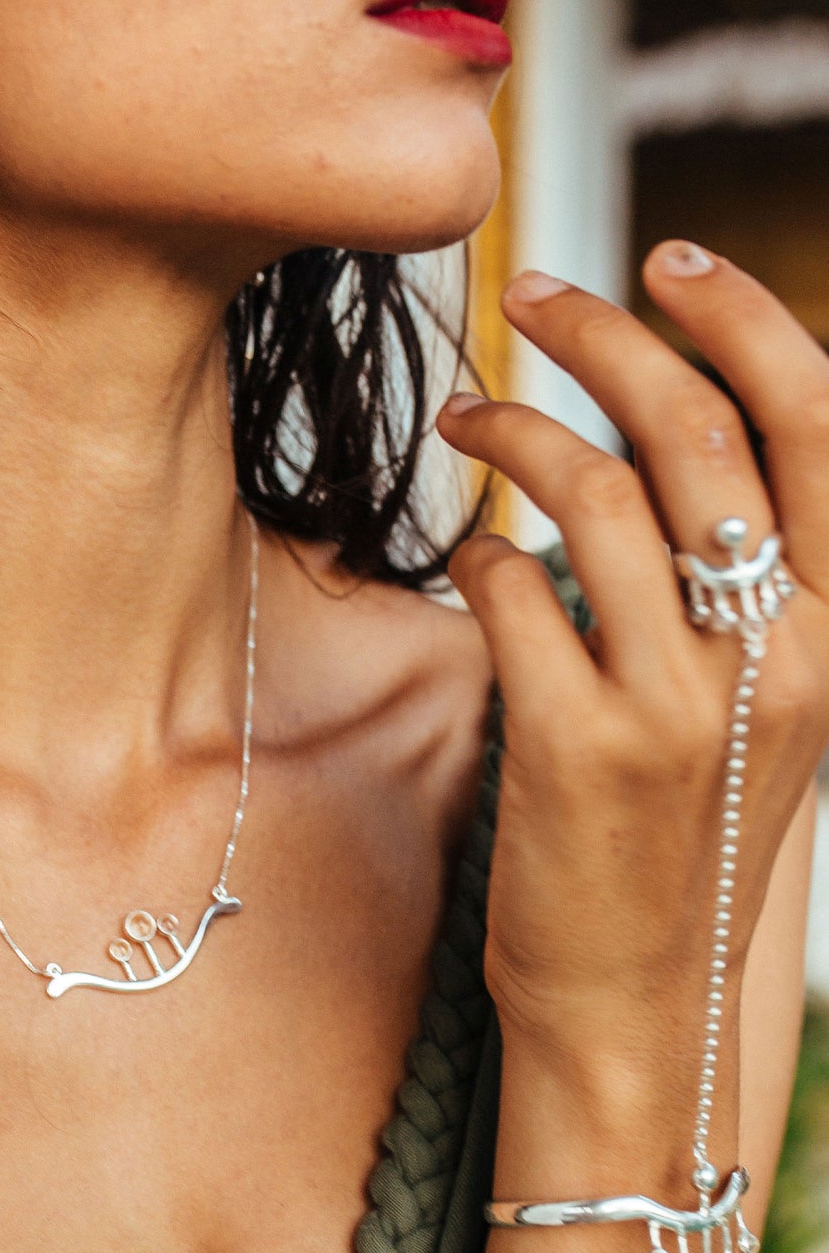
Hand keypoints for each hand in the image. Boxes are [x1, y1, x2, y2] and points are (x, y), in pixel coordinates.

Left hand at [435, 240, 828, 1081]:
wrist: (641, 995)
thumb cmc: (688, 833)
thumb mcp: (761, 706)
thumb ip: (743, 585)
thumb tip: (669, 448)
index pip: (822, 426)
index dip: (745, 318)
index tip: (664, 257)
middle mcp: (784, 656)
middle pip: (695, 433)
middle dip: (605, 334)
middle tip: (527, 292)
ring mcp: (682, 704)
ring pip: (592, 495)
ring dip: (512, 427)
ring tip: (461, 413)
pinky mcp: (579, 747)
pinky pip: (513, 588)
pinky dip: (477, 547)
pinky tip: (464, 552)